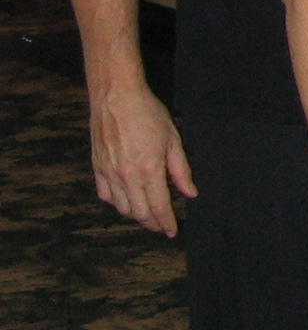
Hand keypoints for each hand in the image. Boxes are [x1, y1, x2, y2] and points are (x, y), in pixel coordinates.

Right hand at [89, 82, 195, 236]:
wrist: (116, 98)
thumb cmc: (148, 114)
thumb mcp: (173, 140)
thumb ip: (181, 170)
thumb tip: (190, 193)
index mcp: (149, 170)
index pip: (159, 207)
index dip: (166, 222)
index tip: (172, 231)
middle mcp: (127, 177)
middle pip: (139, 213)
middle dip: (152, 223)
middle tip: (161, 225)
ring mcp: (109, 174)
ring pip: (122, 207)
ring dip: (135, 215)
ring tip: (147, 215)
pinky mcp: (97, 168)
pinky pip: (106, 195)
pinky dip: (117, 203)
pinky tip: (126, 201)